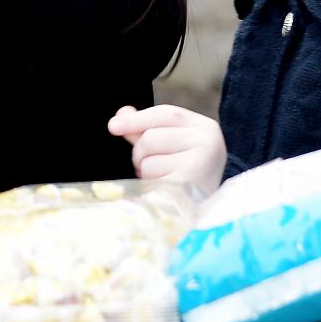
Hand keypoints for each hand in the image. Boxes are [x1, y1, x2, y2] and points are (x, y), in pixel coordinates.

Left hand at [107, 104, 226, 194]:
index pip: (165, 114)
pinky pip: (151, 180)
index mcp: (205, 127)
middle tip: (153, 167)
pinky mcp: (188, 185)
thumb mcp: (172, 145)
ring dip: (146, 173)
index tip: (113, 126)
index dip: (136, 119)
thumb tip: (121, 113)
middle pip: (150, 138)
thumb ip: (146, 128)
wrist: (206, 207)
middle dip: (141, 155)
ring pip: (148, 161)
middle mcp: (207, 142)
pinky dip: (151, 185)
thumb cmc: (188, 173)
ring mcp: (200, 163)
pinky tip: (165, 190)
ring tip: (163, 179)